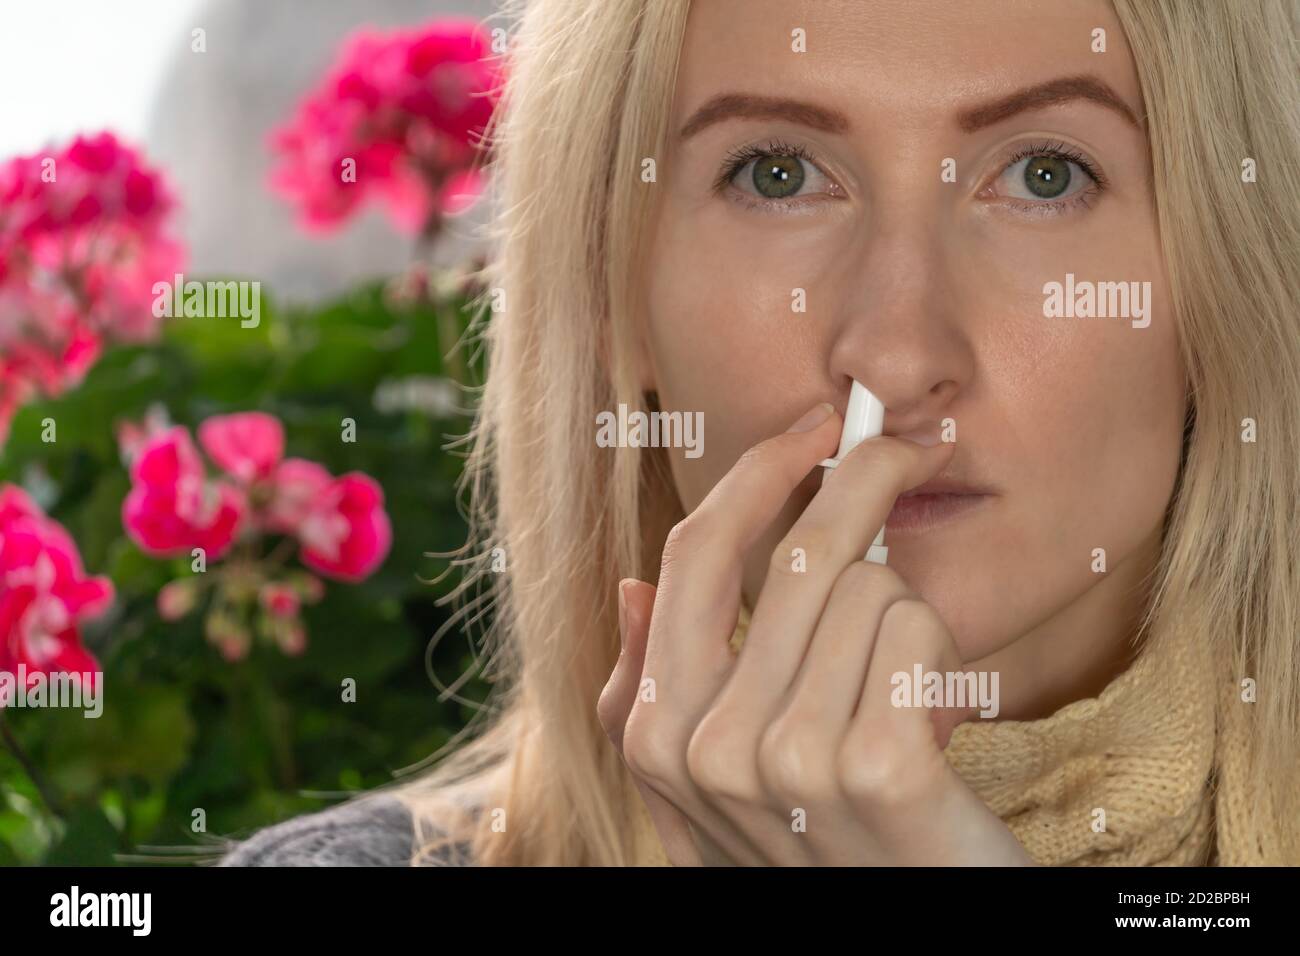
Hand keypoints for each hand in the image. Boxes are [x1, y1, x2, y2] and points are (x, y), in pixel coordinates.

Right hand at [597, 403, 1036, 865]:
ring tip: (903, 692)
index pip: (692, 555)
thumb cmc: (817, 847)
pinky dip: (939, 658)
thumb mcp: (705, 788)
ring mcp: (787, 762)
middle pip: (792, 553)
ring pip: (867, 589)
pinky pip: (914, 628)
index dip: (756, 474)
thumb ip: (650, 695)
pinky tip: (936, 721)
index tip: (809, 430)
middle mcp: (707, 747)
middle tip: (913, 447)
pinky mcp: (877, 770)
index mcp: (657, 732)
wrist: (904, 928)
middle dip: (862, 475)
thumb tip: (632, 591)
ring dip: (905, 623)